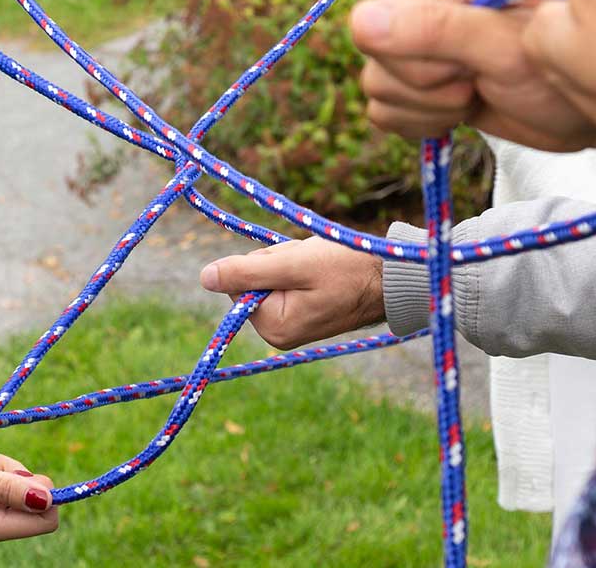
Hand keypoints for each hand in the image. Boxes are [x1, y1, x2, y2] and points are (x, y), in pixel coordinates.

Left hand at [200, 237, 383, 348]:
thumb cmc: (347, 269)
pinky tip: (322, 272)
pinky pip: (286, 282)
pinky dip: (299, 269)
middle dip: (277, 262)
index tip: (294, 263)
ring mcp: (290, 326)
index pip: (239, 282)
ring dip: (290, 262)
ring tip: (320, 266)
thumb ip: (247, 271)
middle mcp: (278, 333)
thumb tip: (205, 277)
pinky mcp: (301, 315)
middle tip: (311, 263)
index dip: (263, 262)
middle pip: (252, 280)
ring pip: (269, 277)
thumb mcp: (293, 264)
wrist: (391, 278)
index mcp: (273, 327)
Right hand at [349, 0, 595, 153]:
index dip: (423, 63)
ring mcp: (419, 39)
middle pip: (374, 62)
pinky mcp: (420, 77)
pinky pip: (383, 110)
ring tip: (476, 95)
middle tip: (480, 82)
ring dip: (427, 109)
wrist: (594, 104)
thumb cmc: (568, 68)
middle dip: (428, 89)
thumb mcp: (505, 49)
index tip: (475, 67)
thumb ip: (435, 30)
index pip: (375, 27)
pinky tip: (462, 110)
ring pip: (376, 89)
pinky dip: (420, 122)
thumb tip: (360, 22)